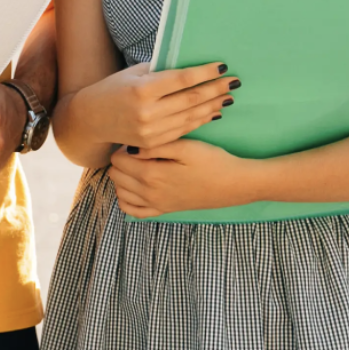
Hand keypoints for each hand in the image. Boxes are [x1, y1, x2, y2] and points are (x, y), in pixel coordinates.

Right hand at [72, 62, 237, 148]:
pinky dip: (200, 121)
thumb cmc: (114, 88)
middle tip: (234, 82)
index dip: (204, 73)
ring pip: (190, 117)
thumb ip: (160, 70)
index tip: (222, 67)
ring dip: (213, 106)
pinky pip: (183, 130)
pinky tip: (213, 113)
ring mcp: (151, 131)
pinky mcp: (152, 143)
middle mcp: (147, 112)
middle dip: (216, 89)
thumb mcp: (134, 73)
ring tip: (228, 97)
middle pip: (191, 99)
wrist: (92, 119)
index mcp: (143, 89)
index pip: (182, 79)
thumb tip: (190, 65)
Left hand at [108, 139, 257, 217]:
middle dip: (121, 161)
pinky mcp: (164, 211)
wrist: (233, 184)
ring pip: (121, 193)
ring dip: (123, 177)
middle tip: (138, 150)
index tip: (137, 139)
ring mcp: (156, 205)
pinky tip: (137, 185)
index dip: (123, 146)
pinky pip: (133, 211)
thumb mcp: (185, 146)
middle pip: (116, 176)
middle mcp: (149, 194)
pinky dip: (128, 198)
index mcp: (152, 175)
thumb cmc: (211, 160)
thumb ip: (155, 146)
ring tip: (138, 164)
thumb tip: (130, 148)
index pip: (117, 160)